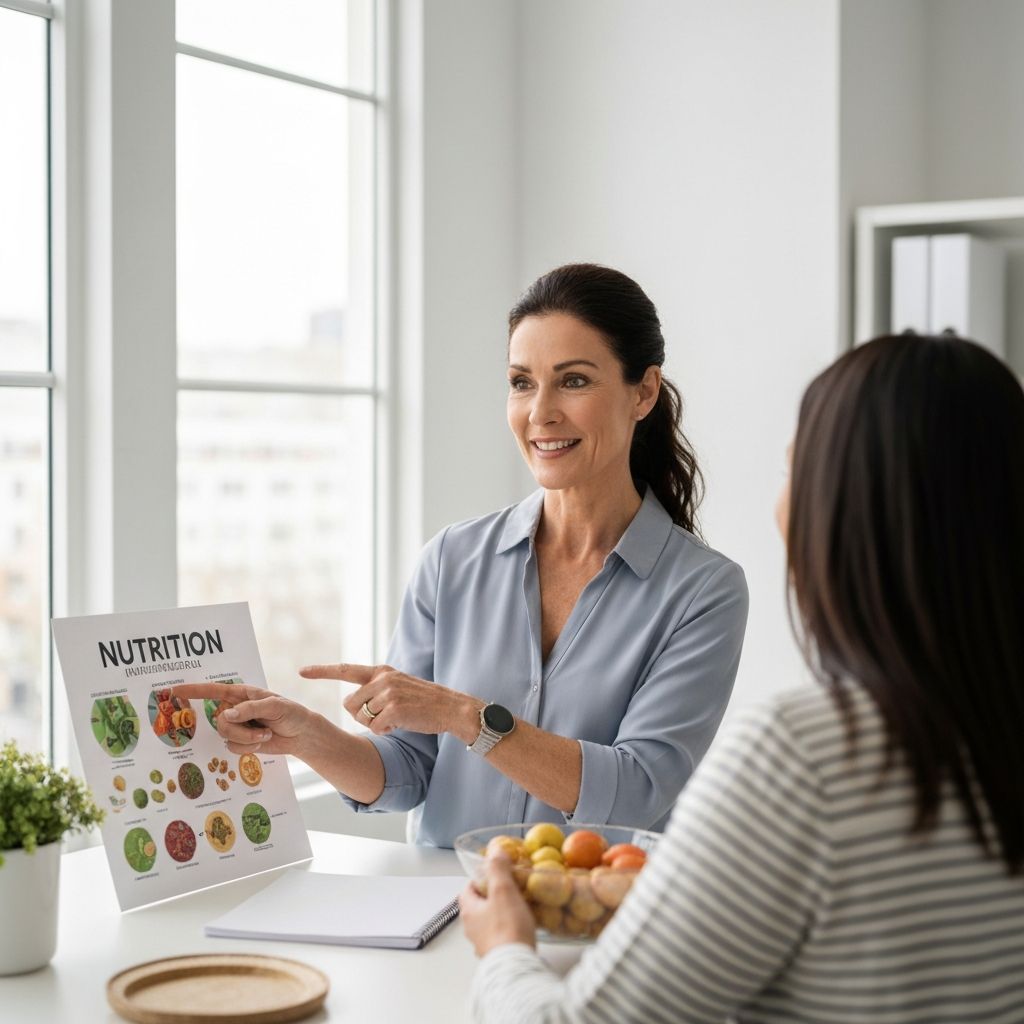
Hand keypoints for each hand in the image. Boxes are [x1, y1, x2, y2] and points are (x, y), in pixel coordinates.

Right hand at [170, 682, 315, 757]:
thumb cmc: (291, 713)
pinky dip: (249, 747)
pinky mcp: (241, 741)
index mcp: (243, 693)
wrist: (301, 734)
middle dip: (240, 729)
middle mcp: (236, 709)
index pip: (214, 690)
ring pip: (226, 736)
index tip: (174, 690)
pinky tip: (262, 741)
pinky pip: (233, 748)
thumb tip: (225, 715)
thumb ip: (250, 709)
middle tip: (262, 729)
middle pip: (219, 720)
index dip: (194, 690)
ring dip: (248, 738)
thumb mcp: (275, 706)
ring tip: (265, 734)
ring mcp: (238, 726)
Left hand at [299, 663, 480, 741]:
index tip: (301, 671)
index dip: (322, 671)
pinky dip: (386, 731)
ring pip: (361, 718)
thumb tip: (350, 703)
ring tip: (396, 718)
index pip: (346, 669)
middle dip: (362, 715)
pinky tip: (401, 724)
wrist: (451, 707)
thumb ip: (375, 688)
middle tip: (385, 716)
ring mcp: (388, 693)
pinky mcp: (394, 709)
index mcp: (382, 671)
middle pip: (350, 704)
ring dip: (374, 725)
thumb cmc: (423, 701)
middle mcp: (382, 678)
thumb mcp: (398, 685)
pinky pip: (375, 728)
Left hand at [459, 854, 536, 956]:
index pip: (467, 889)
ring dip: (500, 913)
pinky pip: (500, 936)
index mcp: (469, 911)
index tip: (494, 873)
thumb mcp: (503, 890)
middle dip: (492, 895)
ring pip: (489, 921)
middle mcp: (471, 929)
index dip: (479, 878)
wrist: (515, 966)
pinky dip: (508, 929)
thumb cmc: (507, 928)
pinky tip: (522, 926)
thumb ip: (498, 868)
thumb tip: (495, 850)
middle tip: (509, 888)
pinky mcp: (496, 955)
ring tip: (518, 906)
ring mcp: (483, 943)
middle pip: (478, 905)